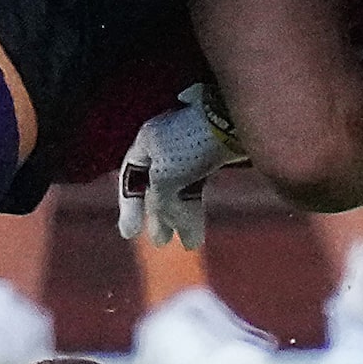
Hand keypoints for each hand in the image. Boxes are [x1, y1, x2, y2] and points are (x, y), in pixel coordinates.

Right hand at [115, 85, 242, 250]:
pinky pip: (196, 186)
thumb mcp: (165, 176)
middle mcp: (163, 143)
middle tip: (160, 242)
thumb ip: (159, 202)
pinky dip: (195, 207)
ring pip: (178, 188)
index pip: (131, 178)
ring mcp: (188, 148)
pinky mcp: (210, 155)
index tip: (130, 234)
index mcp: (146, 142)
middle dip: (158, 216)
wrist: (233, 120)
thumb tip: (164, 225)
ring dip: (180, 216)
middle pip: (155, 185)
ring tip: (188, 243)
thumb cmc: (192, 144)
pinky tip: (198, 229)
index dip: (129, 206)